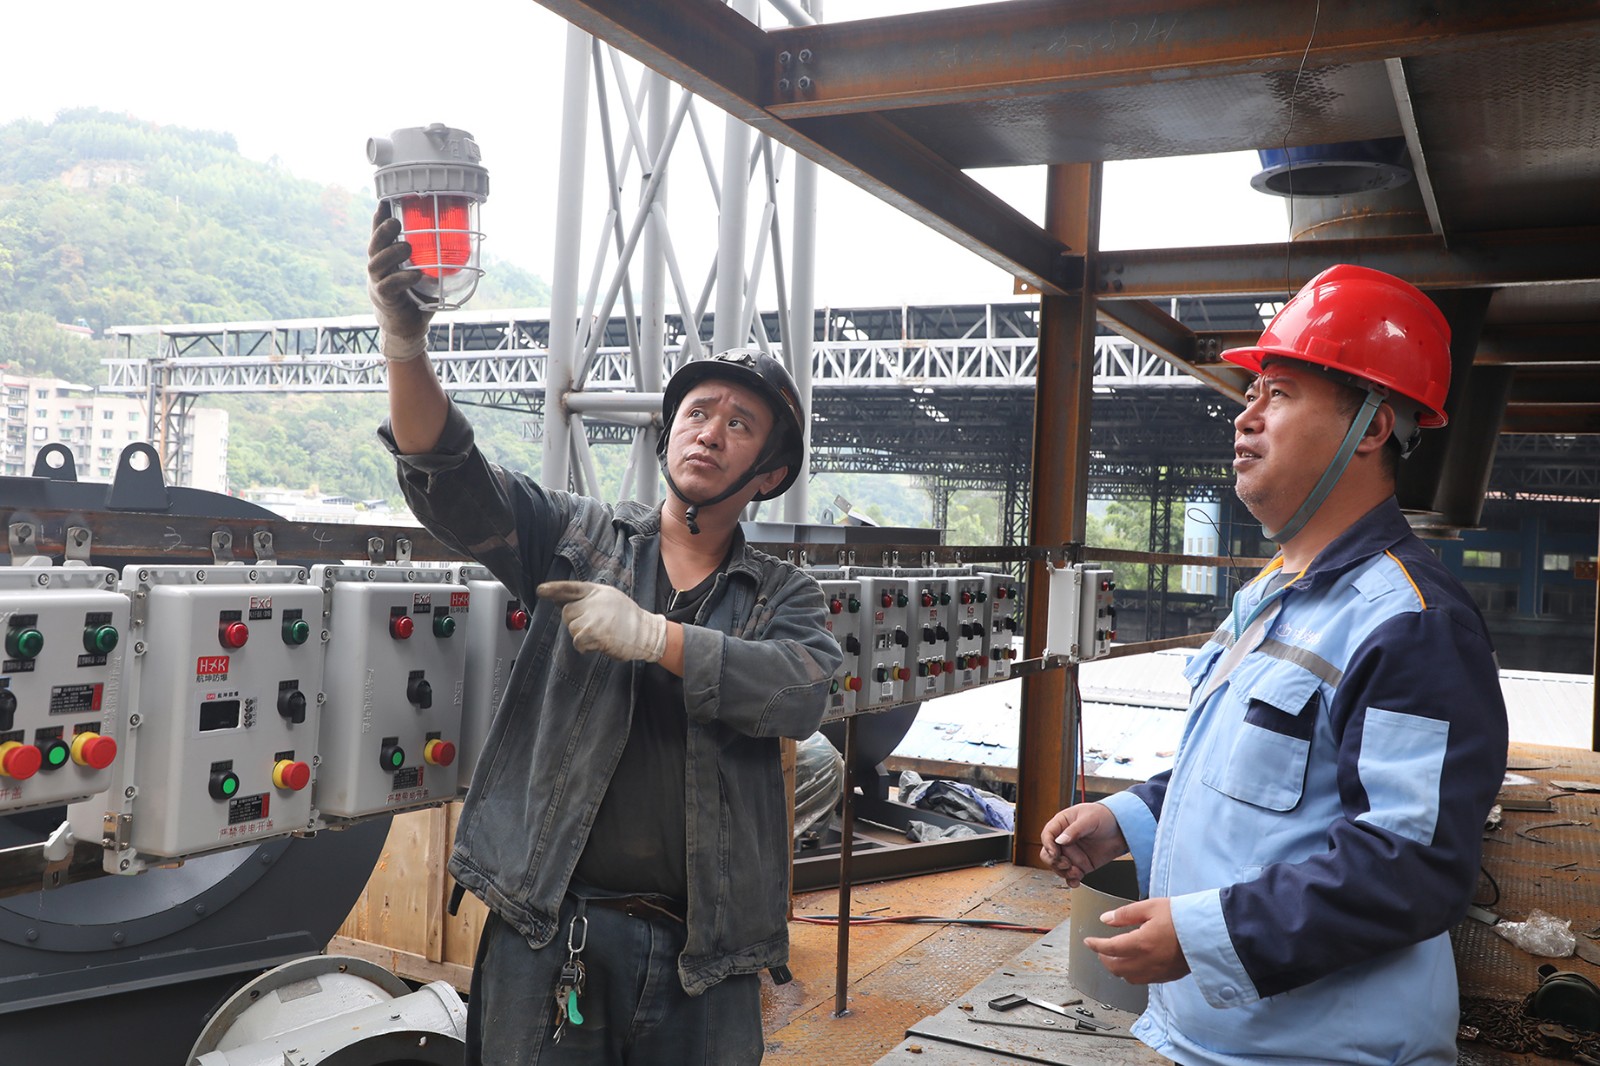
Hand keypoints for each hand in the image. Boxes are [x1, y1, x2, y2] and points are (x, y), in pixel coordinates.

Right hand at [367, 206, 433, 361]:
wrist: (408, 328)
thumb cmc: (416, 297)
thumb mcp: (425, 273)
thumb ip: (434, 260)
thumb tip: (465, 246)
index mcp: (385, 259)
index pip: (378, 235)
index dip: (379, 219)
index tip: (384, 201)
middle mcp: (377, 269)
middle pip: (373, 246)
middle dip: (382, 232)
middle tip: (396, 221)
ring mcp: (378, 284)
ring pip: (376, 264)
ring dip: (391, 253)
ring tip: (407, 247)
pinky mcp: (384, 299)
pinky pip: (389, 286)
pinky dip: (403, 279)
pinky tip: (415, 275)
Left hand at [537, 581, 667, 662]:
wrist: (646, 632)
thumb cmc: (627, 618)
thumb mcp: (609, 599)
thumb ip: (587, 599)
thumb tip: (559, 601)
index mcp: (596, 591)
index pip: (570, 588)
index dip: (553, 589)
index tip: (540, 591)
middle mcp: (593, 601)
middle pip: (567, 612)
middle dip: (575, 622)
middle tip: (593, 626)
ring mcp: (593, 616)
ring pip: (571, 628)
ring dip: (581, 635)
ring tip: (600, 634)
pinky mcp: (594, 633)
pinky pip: (577, 641)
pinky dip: (584, 646)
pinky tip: (598, 644)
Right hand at [1040, 802, 1126, 885]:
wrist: (1123, 829)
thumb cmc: (1104, 817)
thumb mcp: (1090, 819)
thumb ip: (1075, 830)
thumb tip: (1060, 840)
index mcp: (1061, 824)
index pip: (1047, 835)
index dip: (1048, 845)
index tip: (1055, 853)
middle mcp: (1063, 840)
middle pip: (1048, 854)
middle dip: (1054, 862)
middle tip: (1066, 863)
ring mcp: (1072, 854)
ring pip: (1058, 867)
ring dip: (1064, 873)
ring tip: (1076, 872)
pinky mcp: (1081, 865)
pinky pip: (1071, 876)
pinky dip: (1071, 881)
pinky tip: (1076, 881)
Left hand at [1083, 898, 1189, 984]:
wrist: (1209, 932)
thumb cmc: (1182, 917)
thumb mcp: (1150, 906)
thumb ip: (1125, 914)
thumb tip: (1106, 919)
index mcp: (1140, 943)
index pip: (1109, 949)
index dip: (1095, 945)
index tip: (1088, 942)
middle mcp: (1147, 962)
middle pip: (1116, 968)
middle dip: (1104, 959)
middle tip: (1101, 950)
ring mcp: (1158, 972)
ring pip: (1129, 978)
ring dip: (1118, 969)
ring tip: (1116, 958)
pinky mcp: (1168, 976)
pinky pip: (1144, 980)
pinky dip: (1134, 974)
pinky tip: (1136, 963)